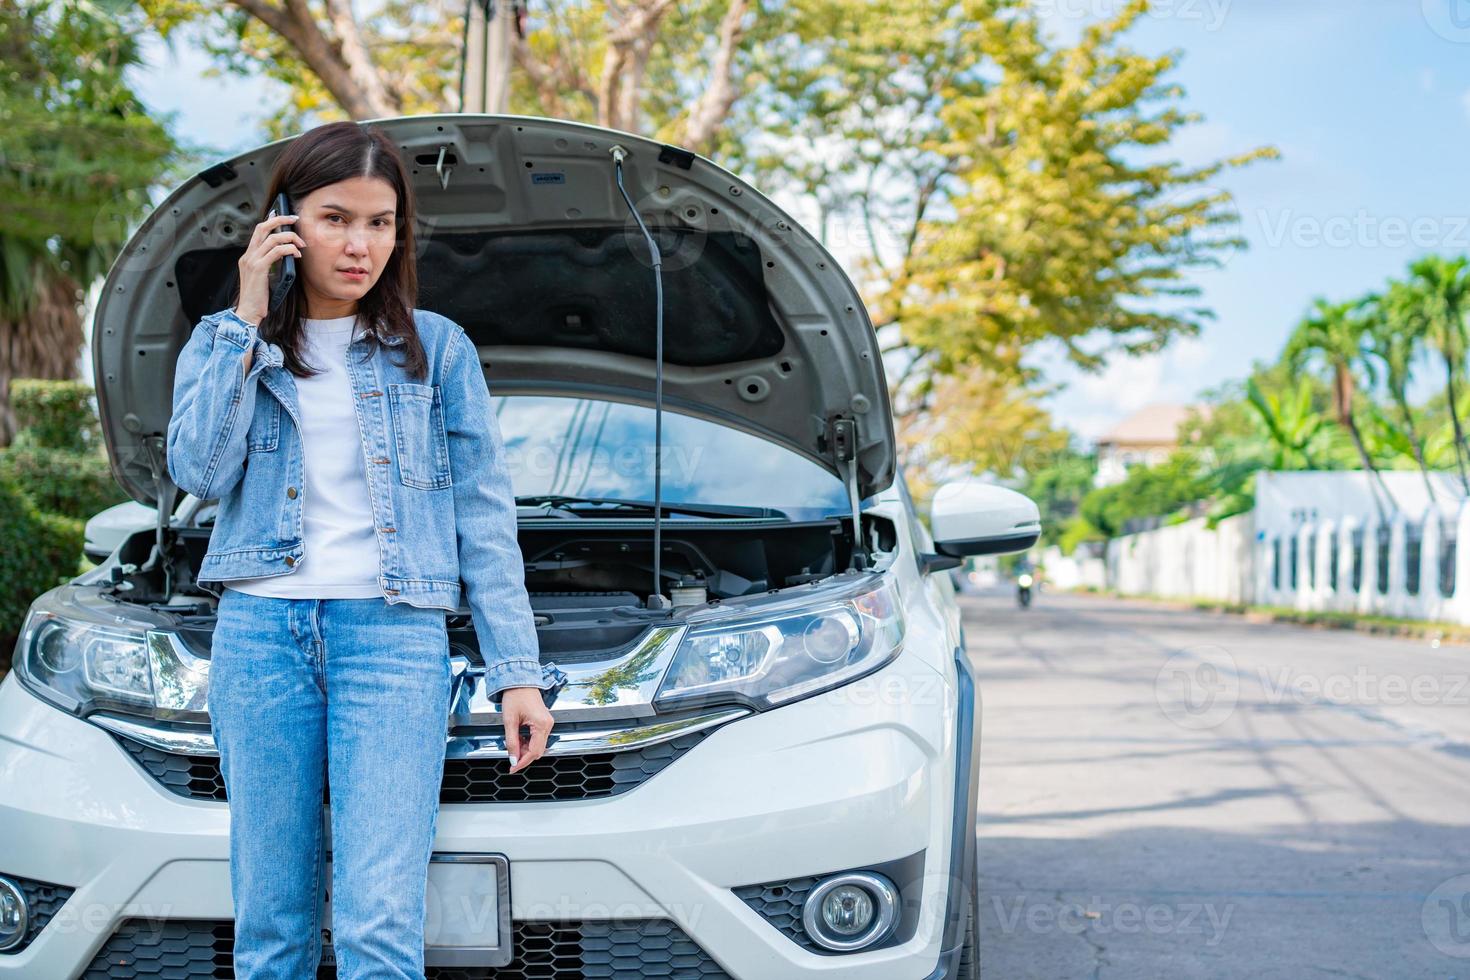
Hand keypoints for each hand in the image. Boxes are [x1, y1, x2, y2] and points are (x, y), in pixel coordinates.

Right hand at [234, 211, 302, 326]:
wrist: (248, 312)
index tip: (285, 217)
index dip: (271, 220)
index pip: (259, 231)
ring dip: (290, 237)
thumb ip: (271, 263)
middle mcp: (248, 255)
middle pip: (262, 227)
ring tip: (301, 244)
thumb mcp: (265, 277)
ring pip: (272, 238)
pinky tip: (297, 254)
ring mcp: (252, 261)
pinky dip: (289, 249)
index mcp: (248, 256)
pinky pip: (277, 251)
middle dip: (280, 219)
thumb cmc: (259, 298)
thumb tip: (287, 252)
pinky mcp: (259, 268)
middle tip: (295, 218)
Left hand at [501, 687, 554, 773]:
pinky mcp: (544, 722)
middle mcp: (548, 725)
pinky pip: (538, 738)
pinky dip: (528, 743)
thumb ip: (511, 742)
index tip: (512, 768)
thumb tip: (513, 758)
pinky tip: (519, 739)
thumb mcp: (509, 721)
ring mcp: (548, 723)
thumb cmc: (515, 696)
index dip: (522, 762)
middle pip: (538, 751)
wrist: (520, 681)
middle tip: (511, 758)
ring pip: (538, 746)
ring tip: (513, 745)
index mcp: (541, 724)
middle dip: (524, 757)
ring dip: (526, 750)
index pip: (534, 751)